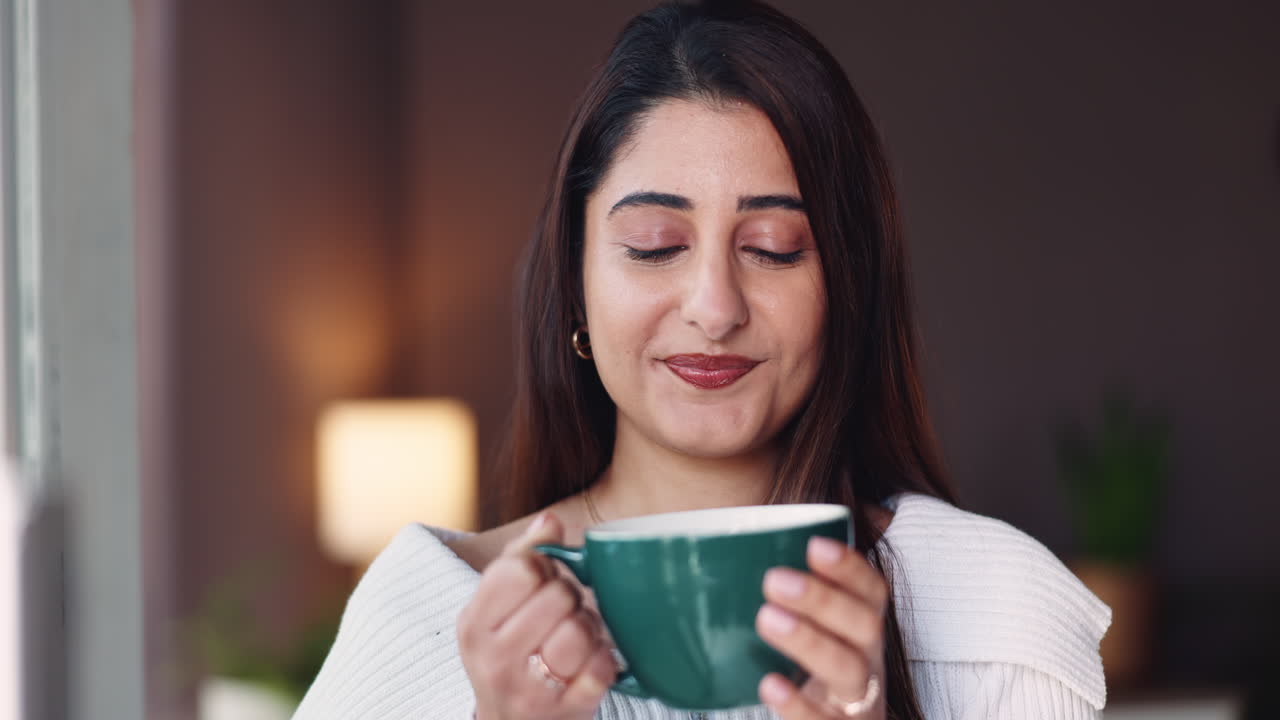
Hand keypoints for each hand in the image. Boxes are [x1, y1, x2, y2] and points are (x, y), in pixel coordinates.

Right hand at [458, 512, 617, 719]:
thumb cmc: (508, 655)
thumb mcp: (496, 609)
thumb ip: (521, 558)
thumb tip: (549, 521)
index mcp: (474, 624)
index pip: (519, 569)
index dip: (543, 567)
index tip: (543, 581)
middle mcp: (494, 659)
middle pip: (556, 596)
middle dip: (569, 597)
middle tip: (564, 610)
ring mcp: (529, 690)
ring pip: (578, 632)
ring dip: (588, 628)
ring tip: (578, 636)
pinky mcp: (564, 712)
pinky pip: (601, 669)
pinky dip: (605, 660)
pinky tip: (593, 661)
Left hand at [755, 536, 887, 718]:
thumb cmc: (815, 673)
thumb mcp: (814, 633)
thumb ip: (788, 599)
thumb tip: (722, 558)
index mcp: (863, 628)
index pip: (872, 592)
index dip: (850, 568)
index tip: (814, 545)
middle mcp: (869, 661)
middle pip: (865, 625)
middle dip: (822, 599)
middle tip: (774, 580)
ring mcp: (856, 701)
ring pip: (848, 669)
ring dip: (810, 640)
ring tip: (767, 618)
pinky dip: (799, 705)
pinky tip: (770, 684)